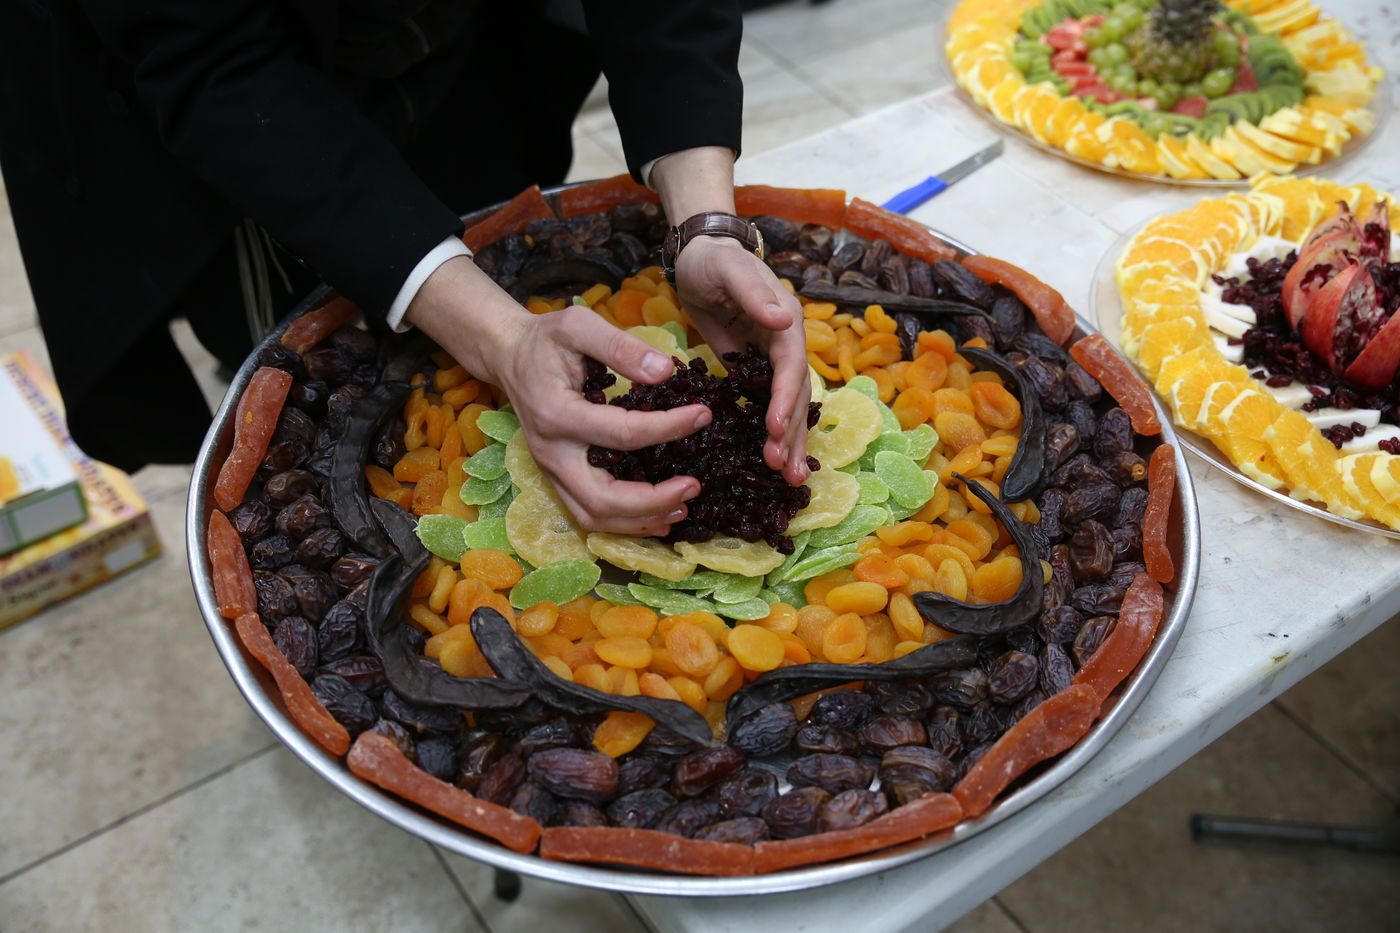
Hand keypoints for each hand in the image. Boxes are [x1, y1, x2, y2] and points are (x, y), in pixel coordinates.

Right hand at [405, 256, 710, 536]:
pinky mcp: (556, 479)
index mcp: (556, 413)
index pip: (622, 433)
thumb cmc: (546, 340)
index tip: (703, 415)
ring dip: (640, 520)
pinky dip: (625, 522)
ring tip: (681, 507)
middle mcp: (551, 452)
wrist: (509, 357)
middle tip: (693, 485)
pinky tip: (659, 513)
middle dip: (652, 500)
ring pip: (593, 516)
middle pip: (601, 498)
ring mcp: (551, 471)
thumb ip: (621, 347)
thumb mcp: (579, 326)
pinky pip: (589, 514)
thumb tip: (666, 371)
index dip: (668, 428)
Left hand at [675, 235, 811, 484]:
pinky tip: (772, 460)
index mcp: (785, 323)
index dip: (784, 398)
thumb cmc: (715, 262)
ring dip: (788, 441)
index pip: (791, 366)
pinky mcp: (754, 372)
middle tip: (783, 471)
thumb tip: (782, 319)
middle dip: (790, 433)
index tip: (773, 428)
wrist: (702, 259)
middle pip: (795, 395)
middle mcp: (786, 345)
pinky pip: (767, 406)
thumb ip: (755, 294)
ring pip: (786, 406)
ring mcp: (771, 361)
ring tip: (788, 479)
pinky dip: (772, 433)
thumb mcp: (730, 270)